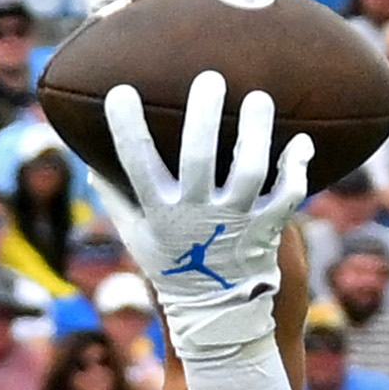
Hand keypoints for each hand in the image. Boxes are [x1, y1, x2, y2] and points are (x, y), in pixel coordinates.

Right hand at [85, 70, 319, 336]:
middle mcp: (199, 214)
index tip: (121, 90)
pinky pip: (288, 196)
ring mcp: (236, 221)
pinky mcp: (268, 228)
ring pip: (251, 170)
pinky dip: (297, 169)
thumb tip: (86, 154)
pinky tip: (302, 142)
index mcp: (161, 211)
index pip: (137, 164)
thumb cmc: (171, 261)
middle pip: (200, 159)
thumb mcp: (135, 235)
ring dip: (256, 132)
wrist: (215, 310)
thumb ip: (114, 195)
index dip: (127, 127)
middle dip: (204, 116)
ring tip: (259, 98)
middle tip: (210, 78)